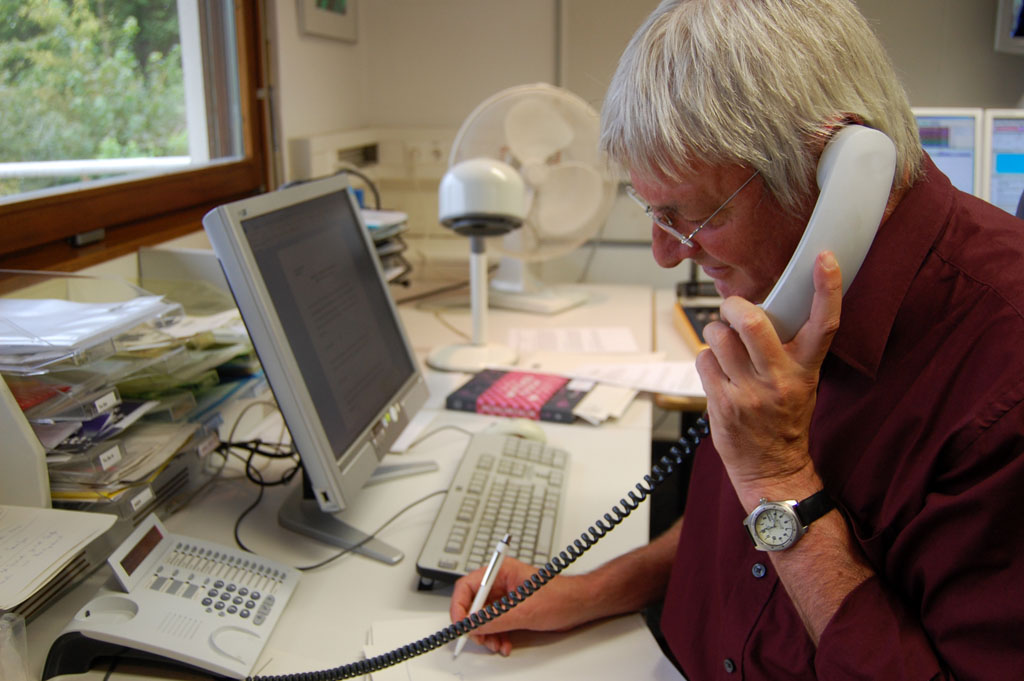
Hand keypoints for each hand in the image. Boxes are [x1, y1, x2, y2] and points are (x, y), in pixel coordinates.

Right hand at [449, 557, 585, 655]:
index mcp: (501, 572)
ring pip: (483, 617)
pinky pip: (495, 624)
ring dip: (486, 634)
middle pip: (473, 604)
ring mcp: (506, 598)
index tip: (461, 624)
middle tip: (479, 638)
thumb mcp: (525, 610)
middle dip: (474, 624)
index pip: (468, 586)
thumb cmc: (561, 596)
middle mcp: (500, 584)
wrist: (579, 606)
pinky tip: (504, 644)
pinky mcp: (512, 610)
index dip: (460, 606)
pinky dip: (496, 636)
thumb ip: (496, 618)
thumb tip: (473, 624)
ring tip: (495, 644)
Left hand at [695, 251, 842, 501]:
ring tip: (725, 345)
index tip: (825, 258)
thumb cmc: (785, 420)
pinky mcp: (722, 403)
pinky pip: (704, 360)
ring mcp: (749, 392)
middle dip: (735, 305)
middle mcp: (780, 379)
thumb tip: (764, 308)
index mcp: (806, 370)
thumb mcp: (802, 382)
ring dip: (716, 332)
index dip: (827, 288)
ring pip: (719, 336)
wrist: (773, 469)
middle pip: (753, 322)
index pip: (825, 324)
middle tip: (733, 307)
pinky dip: (707, 359)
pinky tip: (718, 373)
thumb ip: (789, 348)